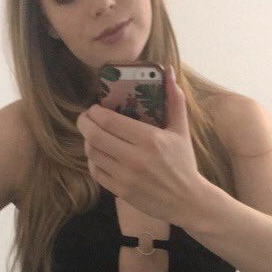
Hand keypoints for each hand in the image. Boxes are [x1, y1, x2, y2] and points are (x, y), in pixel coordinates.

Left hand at [76, 64, 199, 224]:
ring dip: (87, 142)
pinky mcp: (121, 191)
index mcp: (149, 139)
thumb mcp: (181, 130)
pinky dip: (93, 161)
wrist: (187, 200)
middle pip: (95, 136)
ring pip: (93, 154)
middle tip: (85, 119)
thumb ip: (174, 100)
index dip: (95, 112)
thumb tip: (168, 71)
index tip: (94, 108)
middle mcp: (135, 158)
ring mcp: (126, 177)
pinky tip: (97, 155)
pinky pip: (97, 173)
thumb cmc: (183, 162)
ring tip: (91, 136)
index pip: (109, 121)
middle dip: (84, 124)